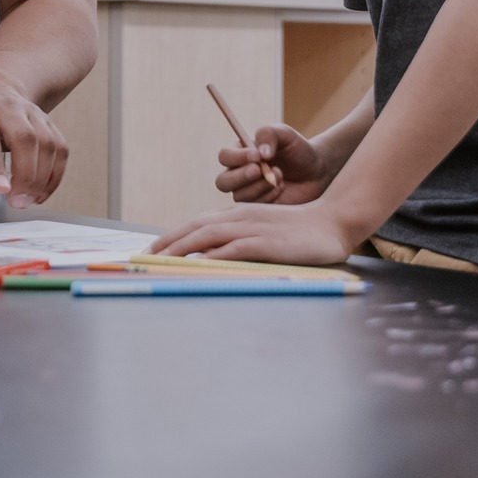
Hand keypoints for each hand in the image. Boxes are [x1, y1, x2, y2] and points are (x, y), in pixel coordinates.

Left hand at [0, 66, 66, 207]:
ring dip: (42, 176)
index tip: (2, 190)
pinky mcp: (45, 121)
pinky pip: (59, 147)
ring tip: (28, 201)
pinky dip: (55, 173)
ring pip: (46, 142)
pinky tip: (41, 191)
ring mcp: (29, 112)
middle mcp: (5, 107)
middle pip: (24, 137)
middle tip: (18, 203)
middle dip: (26, 174)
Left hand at [146, 201, 356, 265]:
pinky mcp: (265, 242)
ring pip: (207, 235)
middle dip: (167, 241)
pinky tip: (198, 262)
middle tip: (144, 255)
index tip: (152, 249)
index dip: (172, 235)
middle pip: (195, 227)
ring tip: (160, 259)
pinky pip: (234, 248)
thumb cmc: (299, 232)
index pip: (196, 223)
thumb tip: (213, 257)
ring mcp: (252, 228)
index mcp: (238, 214)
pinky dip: (213, 255)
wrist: (332, 222)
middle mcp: (240, 217)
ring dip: (181, 246)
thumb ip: (240, 240)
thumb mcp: (264, 231)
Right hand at [218, 123, 330, 203]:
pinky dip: (269, 196)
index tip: (256, 155)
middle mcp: (239, 175)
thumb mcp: (285, 134)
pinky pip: (255, 208)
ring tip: (280, 174)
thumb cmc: (297, 150)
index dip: (237, 157)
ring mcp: (248, 194)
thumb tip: (260, 153)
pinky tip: (282, 186)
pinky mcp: (259, 210)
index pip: (224, 156)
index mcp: (240, 154)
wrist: (317, 172)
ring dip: (260, 185)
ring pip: (239, 196)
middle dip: (240, 176)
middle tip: (259, 170)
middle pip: (222, 182)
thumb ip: (268, 134)